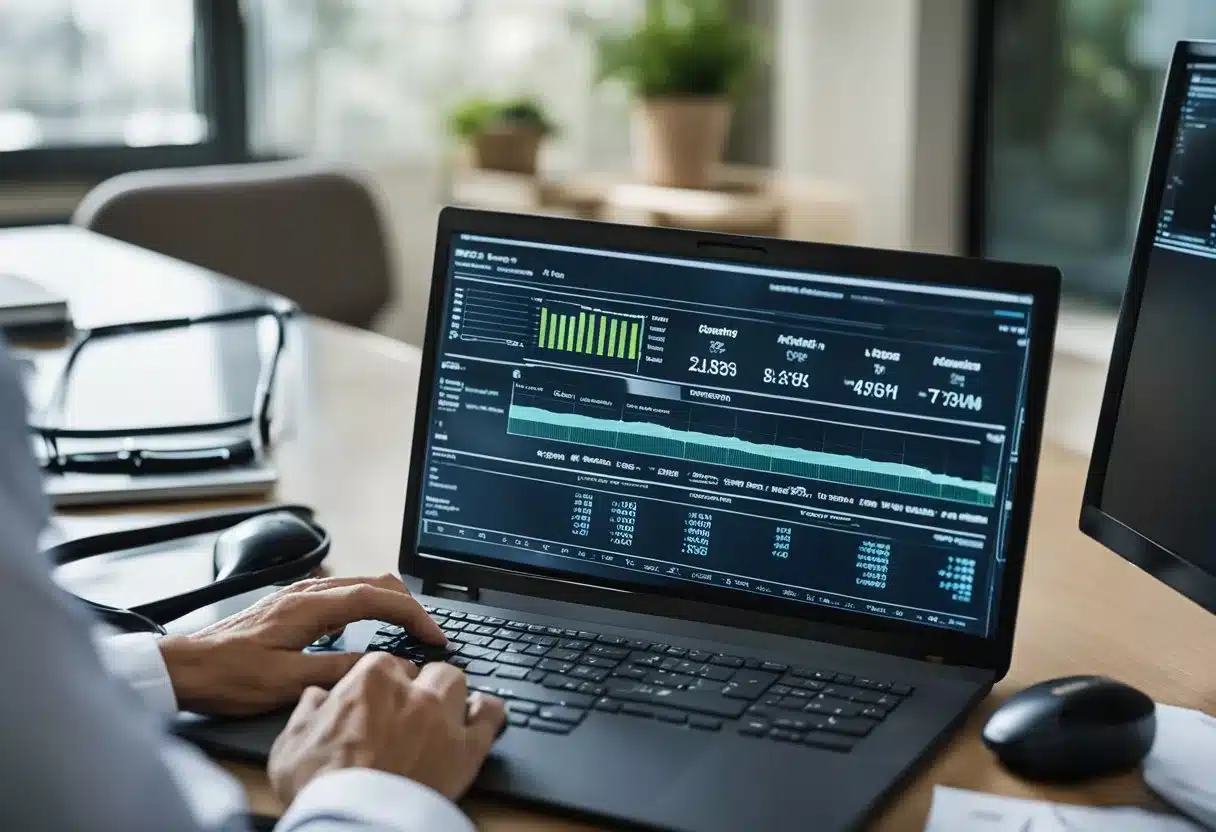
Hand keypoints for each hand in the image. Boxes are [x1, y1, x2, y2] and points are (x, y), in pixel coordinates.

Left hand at [158, 574, 444, 715]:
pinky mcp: (291, 604)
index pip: (378, 598)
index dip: (414, 615)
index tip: (435, 636)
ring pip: (360, 584)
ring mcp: (299, 594)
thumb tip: (382, 665)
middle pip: (375, 582)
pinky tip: (369, 627)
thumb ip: (338, 670)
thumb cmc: (228, 675)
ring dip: (390, 603)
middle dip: (409, 604)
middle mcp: (308, 591)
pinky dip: (368, 604)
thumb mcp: (287, 681)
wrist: (183, 667)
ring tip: (408, 630)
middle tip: (429, 633)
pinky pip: (343, 592)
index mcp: (311, 606)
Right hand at [268, 655, 505, 803]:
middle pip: (426, 670)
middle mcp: (412, 690)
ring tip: (441, 715)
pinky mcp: (467, 748)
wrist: (352, 820)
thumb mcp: (291, 743)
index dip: (383, 685)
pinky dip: (487, 714)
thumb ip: (308, 712)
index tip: (380, 701)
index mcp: (370, 679)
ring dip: (450, 695)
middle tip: (409, 712)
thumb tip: (315, 697)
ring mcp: (443, 717)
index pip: (385, 663)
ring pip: (457, 683)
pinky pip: (491, 715)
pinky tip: (480, 719)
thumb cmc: (319, 785)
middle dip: (420, 686)